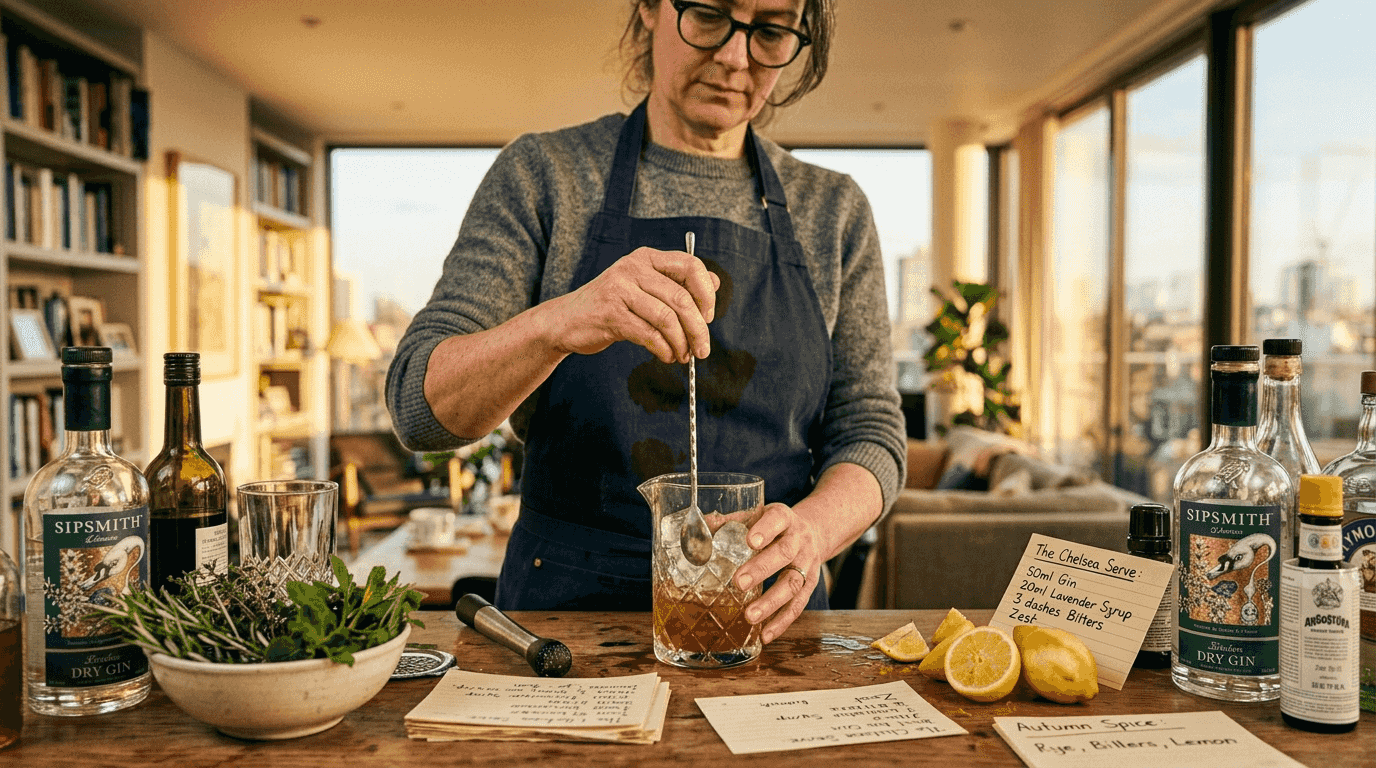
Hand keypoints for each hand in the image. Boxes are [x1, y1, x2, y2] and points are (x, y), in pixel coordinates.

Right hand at [545, 246, 718, 363]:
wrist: (567, 320)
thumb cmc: (612, 304)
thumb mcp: (644, 287)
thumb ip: (677, 283)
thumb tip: (715, 281)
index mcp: (646, 258)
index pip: (690, 265)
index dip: (706, 292)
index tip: (708, 316)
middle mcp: (633, 268)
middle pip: (681, 298)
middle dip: (697, 329)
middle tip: (703, 349)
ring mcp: (619, 290)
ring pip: (667, 319)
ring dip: (681, 343)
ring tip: (682, 356)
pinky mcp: (610, 314)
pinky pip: (649, 334)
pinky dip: (663, 350)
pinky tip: (666, 356)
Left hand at [732, 502, 824, 643]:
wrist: (814, 531)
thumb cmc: (775, 526)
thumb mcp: (757, 516)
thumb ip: (731, 522)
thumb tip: (702, 526)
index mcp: (784, 518)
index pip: (777, 520)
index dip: (765, 530)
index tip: (750, 541)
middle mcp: (799, 541)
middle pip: (784, 553)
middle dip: (762, 569)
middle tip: (739, 582)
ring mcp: (807, 564)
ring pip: (792, 584)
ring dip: (771, 602)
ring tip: (750, 616)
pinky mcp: (810, 585)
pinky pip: (798, 605)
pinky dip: (781, 622)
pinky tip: (765, 634)